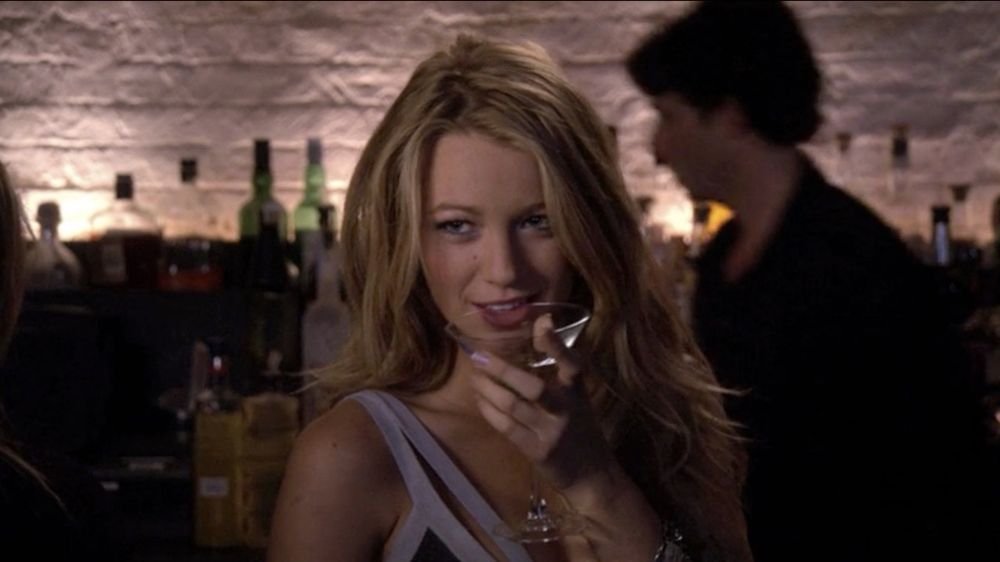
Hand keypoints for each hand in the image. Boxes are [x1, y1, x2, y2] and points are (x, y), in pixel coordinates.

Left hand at [469, 315, 614, 490]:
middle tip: (479, 356)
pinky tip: (480, 399)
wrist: (592, 475)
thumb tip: (541, 322)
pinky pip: (507, 427)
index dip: (557, 344)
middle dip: (502, 371)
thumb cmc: (580, 427)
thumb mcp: (576, 396)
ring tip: (474, 377)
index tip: (542, 322)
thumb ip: (560, 365)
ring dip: (488, 390)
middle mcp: (566, 410)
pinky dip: (490, 411)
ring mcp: (550, 433)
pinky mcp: (536, 451)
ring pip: (514, 407)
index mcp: (578, 392)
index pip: (572, 364)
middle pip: (533, 388)